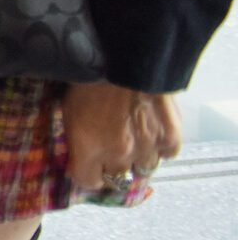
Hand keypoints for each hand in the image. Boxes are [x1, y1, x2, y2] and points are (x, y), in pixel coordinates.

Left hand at [63, 81, 181, 192]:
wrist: (126, 58)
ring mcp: (147, 148)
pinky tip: (155, 133)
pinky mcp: (171, 138)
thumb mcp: (68, 107)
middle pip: (117, 177)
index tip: (87, 165)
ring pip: (145, 168)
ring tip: (136, 140)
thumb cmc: (90, 78)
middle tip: (112, 150)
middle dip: (112, 166)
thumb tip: (80, 152)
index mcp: (89, 148)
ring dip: (139, 158)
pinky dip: (162, 147)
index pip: (87, 181)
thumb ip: (76, 137)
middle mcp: (119, 155)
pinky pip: (168, 154)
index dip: (86, 174)